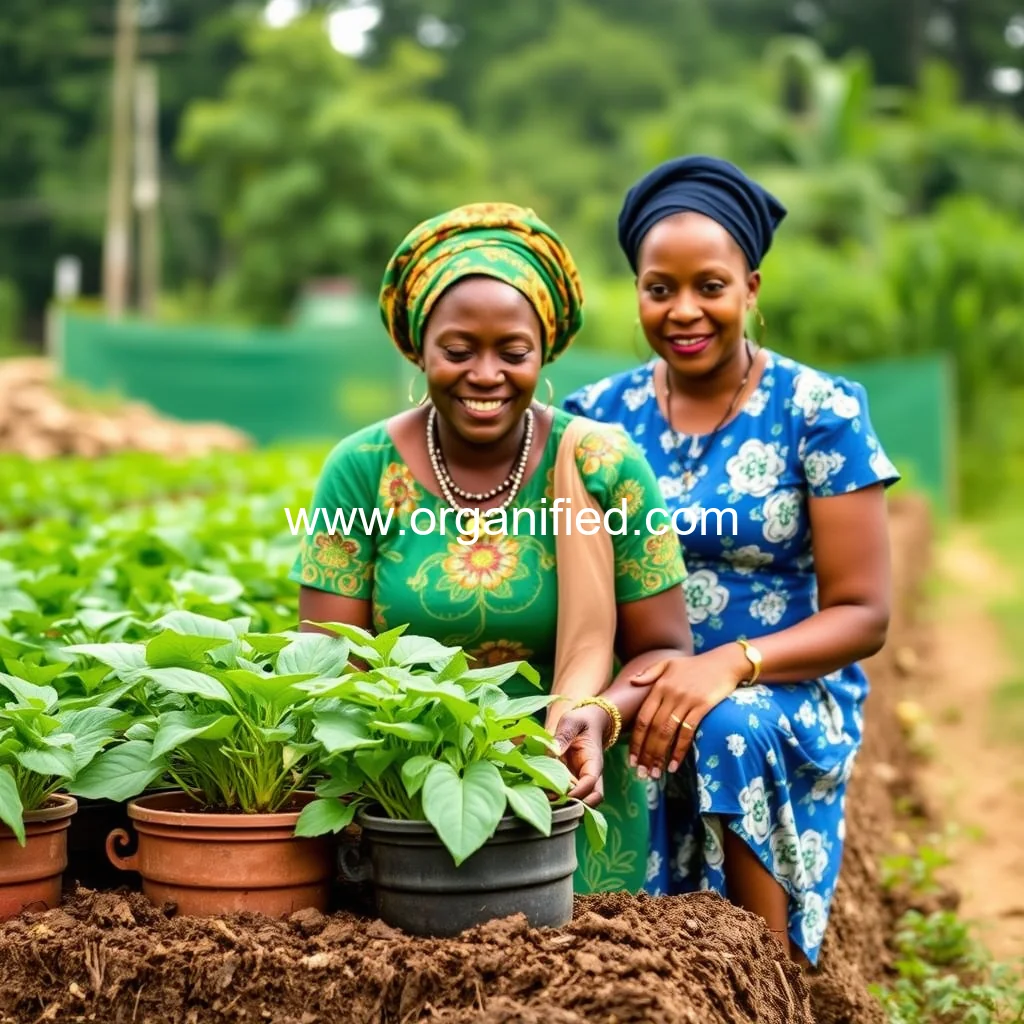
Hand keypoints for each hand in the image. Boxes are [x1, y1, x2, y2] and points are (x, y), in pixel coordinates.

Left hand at [551, 705, 608, 806]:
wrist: (586, 723)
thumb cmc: (580, 721)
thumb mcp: (571, 722)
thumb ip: (563, 735)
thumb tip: (553, 751)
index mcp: (593, 762)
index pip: (591, 783)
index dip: (576, 792)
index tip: (557, 793)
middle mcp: (590, 776)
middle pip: (591, 800)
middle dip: (573, 805)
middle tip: (549, 801)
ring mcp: (581, 782)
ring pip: (581, 803)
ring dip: (565, 805)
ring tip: (544, 801)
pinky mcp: (572, 783)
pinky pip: (569, 798)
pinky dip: (558, 800)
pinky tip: (542, 795)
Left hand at [628, 644, 749, 777]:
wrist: (723, 662)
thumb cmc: (694, 665)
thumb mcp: (669, 663)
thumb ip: (649, 673)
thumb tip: (632, 682)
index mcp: (659, 687)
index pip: (643, 718)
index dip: (636, 740)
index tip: (631, 759)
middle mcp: (670, 695)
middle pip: (653, 729)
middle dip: (646, 754)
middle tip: (642, 773)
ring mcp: (686, 701)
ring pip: (668, 733)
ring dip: (659, 756)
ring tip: (655, 773)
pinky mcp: (702, 707)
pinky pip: (687, 732)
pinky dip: (679, 750)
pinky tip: (674, 765)